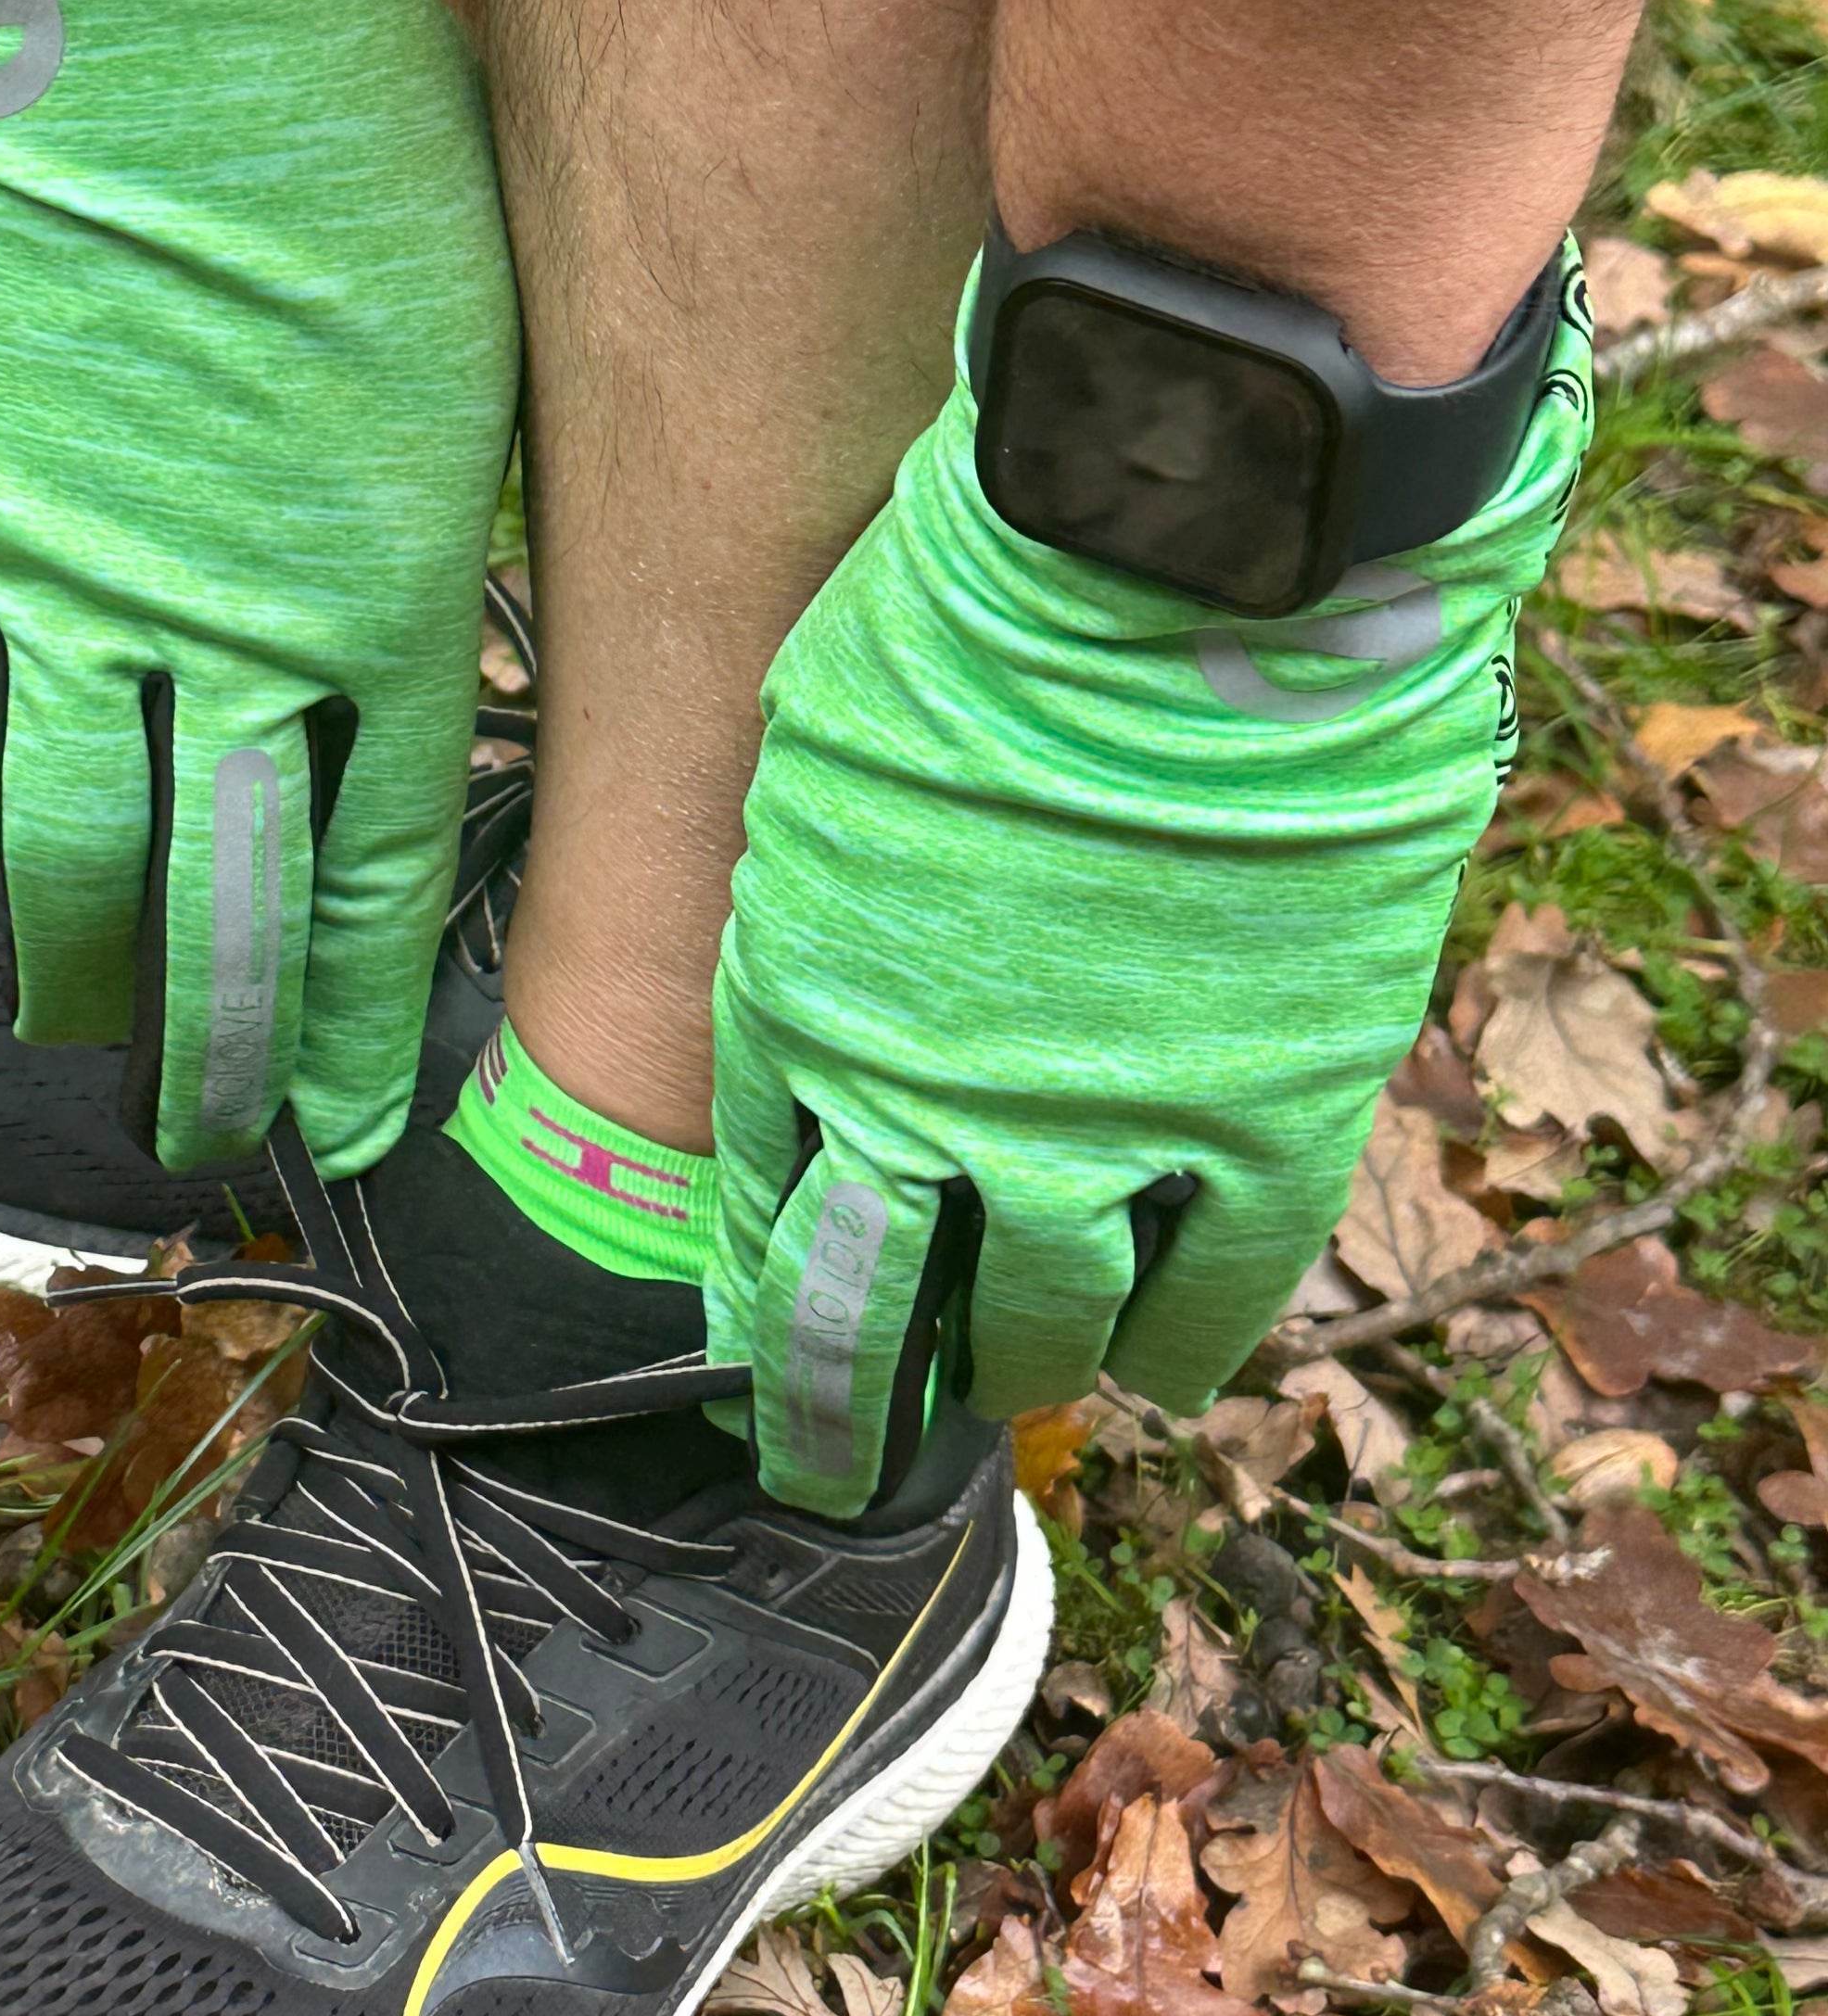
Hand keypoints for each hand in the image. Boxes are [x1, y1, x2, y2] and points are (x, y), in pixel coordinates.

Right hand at [0, 0, 522, 1179]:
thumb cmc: (342, 121)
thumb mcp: (459, 351)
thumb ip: (420, 541)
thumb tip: (387, 663)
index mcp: (377, 594)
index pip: (371, 875)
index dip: (355, 1016)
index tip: (351, 1114)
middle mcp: (213, 631)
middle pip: (215, 912)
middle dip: (221, 1056)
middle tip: (216, 1149)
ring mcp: (51, 586)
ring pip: (62, 851)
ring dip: (86, 977)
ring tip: (96, 1061)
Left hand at [707, 284, 1590, 1513]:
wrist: (1183, 547)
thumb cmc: (987, 599)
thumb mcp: (826, 755)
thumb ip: (820, 894)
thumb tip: (833, 958)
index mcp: (797, 1014)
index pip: (758, 1212)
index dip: (754, 1301)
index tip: (751, 1355)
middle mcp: (928, 1109)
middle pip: (866, 1319)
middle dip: (838, 1414)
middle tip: (827, 1467)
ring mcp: (1099, 1131)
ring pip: (1046, 1325)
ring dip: (1023, 1372)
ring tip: (1019, 1393)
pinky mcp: (1264, 1118)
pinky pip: (1225, 1286)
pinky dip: (1189, 1346)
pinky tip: (1168, 1380)